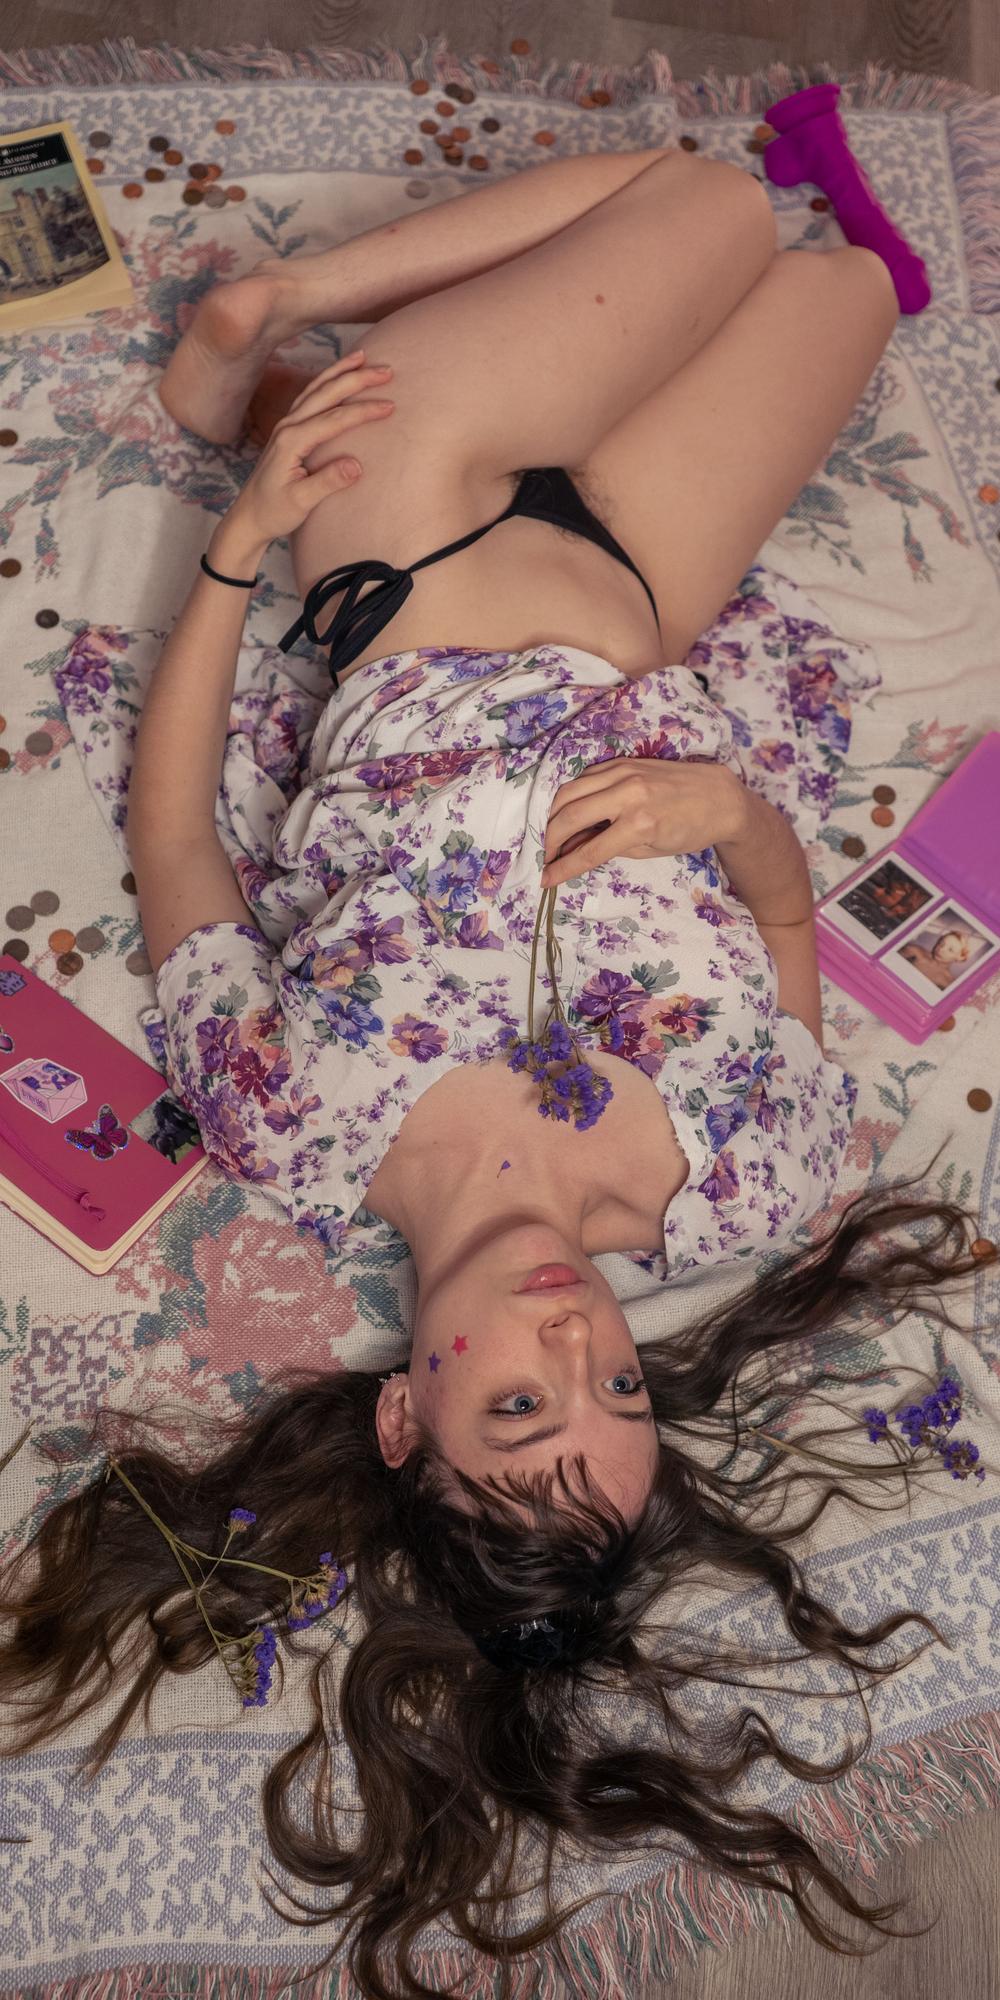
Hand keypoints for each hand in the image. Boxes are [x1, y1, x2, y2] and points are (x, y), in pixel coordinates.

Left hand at [225, 349, 394, 549]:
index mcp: (291, 441)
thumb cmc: (273, 512)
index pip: (334, 419)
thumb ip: (327, 482)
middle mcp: (288, 426)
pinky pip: (310, 397)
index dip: (363, 411)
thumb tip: (357, 465)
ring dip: (340, 371)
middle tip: (386, 370)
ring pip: (316, 388)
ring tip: (363, 356)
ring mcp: (286, 425)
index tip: (390, 406)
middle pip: (326, 393)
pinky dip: (326, 381)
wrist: (248, 517)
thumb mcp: (300, 503)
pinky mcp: (288, 430)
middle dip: (356, 378)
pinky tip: (338, 376)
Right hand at [540, 757, 747, 888]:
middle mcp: (628, 794)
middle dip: (551, 839)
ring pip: (570, 790)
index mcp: (639, 824)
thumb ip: (609, 849)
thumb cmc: (690, 830)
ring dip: (555, 814)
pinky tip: (573, 810)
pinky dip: (573, 795)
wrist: (719, 797)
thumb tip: (573, 851)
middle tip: (547, 855)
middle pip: (570, 816)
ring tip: (555, 834)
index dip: (562, 868)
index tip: (545, 879)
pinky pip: (585, 777)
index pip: (588, 851)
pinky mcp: (623, 761)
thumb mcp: (651, 850)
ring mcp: (624, 773)